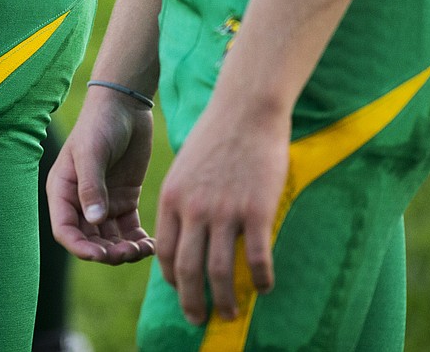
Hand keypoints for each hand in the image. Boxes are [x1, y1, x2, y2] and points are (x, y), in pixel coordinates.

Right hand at [47, 86, 154, 264]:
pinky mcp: (125, 200)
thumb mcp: (92, 153)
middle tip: (129, 252)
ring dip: (124, 250)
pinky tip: (151, 244)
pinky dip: (138, 241)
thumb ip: (91, 187)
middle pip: (89, 240)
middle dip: (107, 252)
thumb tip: (94, 221)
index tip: (100, 255)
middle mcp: (81, 201)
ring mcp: (104, 202)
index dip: (80, 247)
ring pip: (110, 240)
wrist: (125, 105)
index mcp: (63, 191)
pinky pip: (129, 230)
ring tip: (143, 249)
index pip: (65, 230)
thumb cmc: (100, 124)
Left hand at [155, 94, 286, 324]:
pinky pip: (258, 257)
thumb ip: (182, 201)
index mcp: (171, 199)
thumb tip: (186, 231)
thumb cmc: (215, 138)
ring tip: (231, 313)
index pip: (164, 251)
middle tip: (199, 319)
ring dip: (225, 299)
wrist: (244, 110)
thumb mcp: (184, 168)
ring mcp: (225, 211)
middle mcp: (193, 209)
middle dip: (192, 301)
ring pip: (220, 270)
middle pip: (187, 269)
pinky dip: (261, 279)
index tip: (181, 290)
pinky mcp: (256, 209)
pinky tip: (266, 287)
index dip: (171, 278)